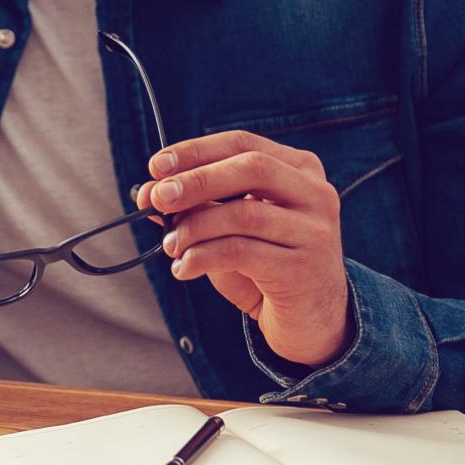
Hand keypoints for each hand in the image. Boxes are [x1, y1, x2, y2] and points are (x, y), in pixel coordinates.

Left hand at [136, 130, 351, 369]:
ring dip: (195, 227)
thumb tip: (149, 193)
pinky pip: (242, 252)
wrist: (312, 321)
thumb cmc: (267, 265)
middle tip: (157, 199)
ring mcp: (315, 231)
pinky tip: (184, 268)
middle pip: (251, 168)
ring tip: (170, 245)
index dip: (196, 150)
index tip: (156, 166)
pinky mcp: (303, 269)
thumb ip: (199, 205)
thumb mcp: (232, 228)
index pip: (243, 143)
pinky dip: (202, 257)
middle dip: (196, 180)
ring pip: (244, 213)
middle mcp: (315, 194)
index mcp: (300, 170)